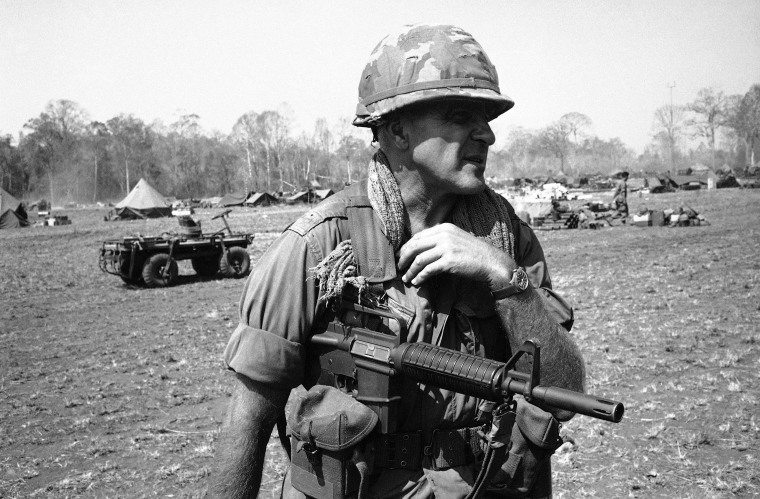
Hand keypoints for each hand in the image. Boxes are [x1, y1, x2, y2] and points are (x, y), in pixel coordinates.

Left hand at [397, 223, 514, 288]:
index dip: (407, 247)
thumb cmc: (474, 254)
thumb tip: (421, 250)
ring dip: (410, 270)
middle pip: (415, 246)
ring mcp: (447, 247)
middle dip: (404, 257)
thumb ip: (440, 240)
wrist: (492, 263)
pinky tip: (416, 282)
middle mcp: (444, 234)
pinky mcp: (449, 261)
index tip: (401, 256)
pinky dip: (420, 277)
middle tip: (399, 267)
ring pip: (419, 259)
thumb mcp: (456, 240)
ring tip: (406, 278)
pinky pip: (428, 270)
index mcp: (444, 227)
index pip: (418, 236)